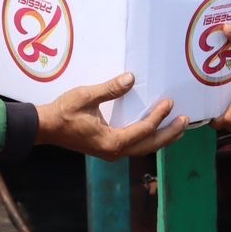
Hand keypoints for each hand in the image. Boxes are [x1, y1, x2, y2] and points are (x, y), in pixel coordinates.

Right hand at [35, 73, 189, 160]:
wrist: (45, 128)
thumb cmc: (63, 112)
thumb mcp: (86, 96)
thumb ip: (110, 89)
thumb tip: (131, 78)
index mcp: (112, 141)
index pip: (143, 129)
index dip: (158, 116)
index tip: (169, 102)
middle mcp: (115, 152)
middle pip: (150, 146)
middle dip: (169, 134)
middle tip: (186, 121)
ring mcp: (111, 153)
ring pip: (143, 148)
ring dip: (161, 138)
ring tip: (177, 128)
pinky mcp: (107, 149)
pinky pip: (134, 146)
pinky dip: (148, 139)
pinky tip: (154, 131)